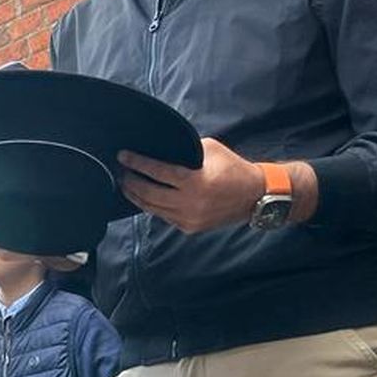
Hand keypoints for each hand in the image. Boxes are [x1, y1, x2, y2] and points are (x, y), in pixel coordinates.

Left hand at [118, 139, 264, 232]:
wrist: (256, 195)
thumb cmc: (233, 168)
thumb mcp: (210, 150)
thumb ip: (185, 150)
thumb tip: (161, 149)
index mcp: (194, 182)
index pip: (156, 171)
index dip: (136, 163)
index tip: (122, 156)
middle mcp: (189, 203)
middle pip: (148, 194)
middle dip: (130, 182)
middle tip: (120, 171)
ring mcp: (188, 219)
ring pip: (152, 209)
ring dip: (136, 196)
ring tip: (125, 185)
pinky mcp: (190, 227)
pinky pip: (164, 216)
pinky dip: (152, 206)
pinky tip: (143, 198)